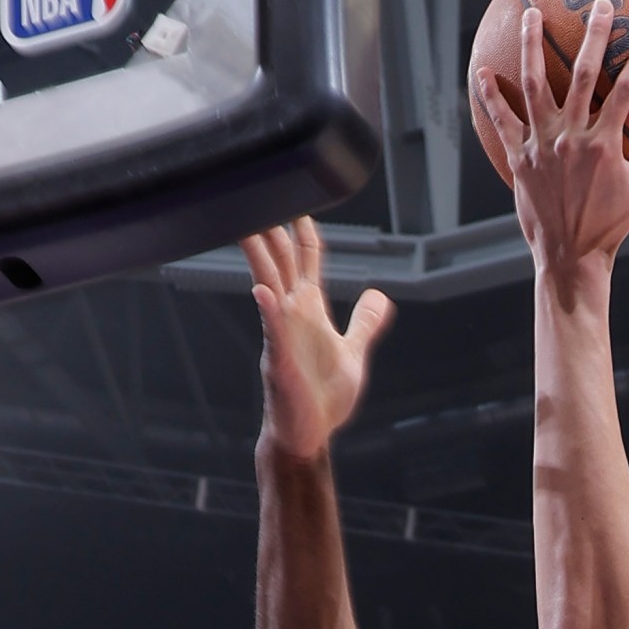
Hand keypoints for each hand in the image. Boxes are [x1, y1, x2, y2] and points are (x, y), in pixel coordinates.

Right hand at [243, 217, 391, 458]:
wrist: (308, 436)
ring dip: (260, 256)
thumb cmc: (324, 399)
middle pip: (280, 261)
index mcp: (310, 309)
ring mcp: (282, 335)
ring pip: (268, 286)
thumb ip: (365, 323)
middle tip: (260, 191)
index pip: (305, 257)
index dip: (303, 228)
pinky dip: (268, 311)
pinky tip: (263, 293)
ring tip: (248, 227)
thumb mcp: (353, 354)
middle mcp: (292, 315)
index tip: (300, 200)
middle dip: (271, 229)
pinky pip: (273, 331)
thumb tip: (380, 296)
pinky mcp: (279, 361)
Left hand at [473, 0, 628, 277]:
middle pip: (582, 75)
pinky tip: (481, 72)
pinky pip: (502, 121)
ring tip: (531, 15)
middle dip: (592, 36)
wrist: (569, 257)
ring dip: (532, 46)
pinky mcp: (519, 158)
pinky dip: (490, 96)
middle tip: (599, 4)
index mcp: (603, 145)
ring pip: (534, 85)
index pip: (626, 91)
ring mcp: (541, 145)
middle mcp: (570, 138)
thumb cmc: (610, 225)